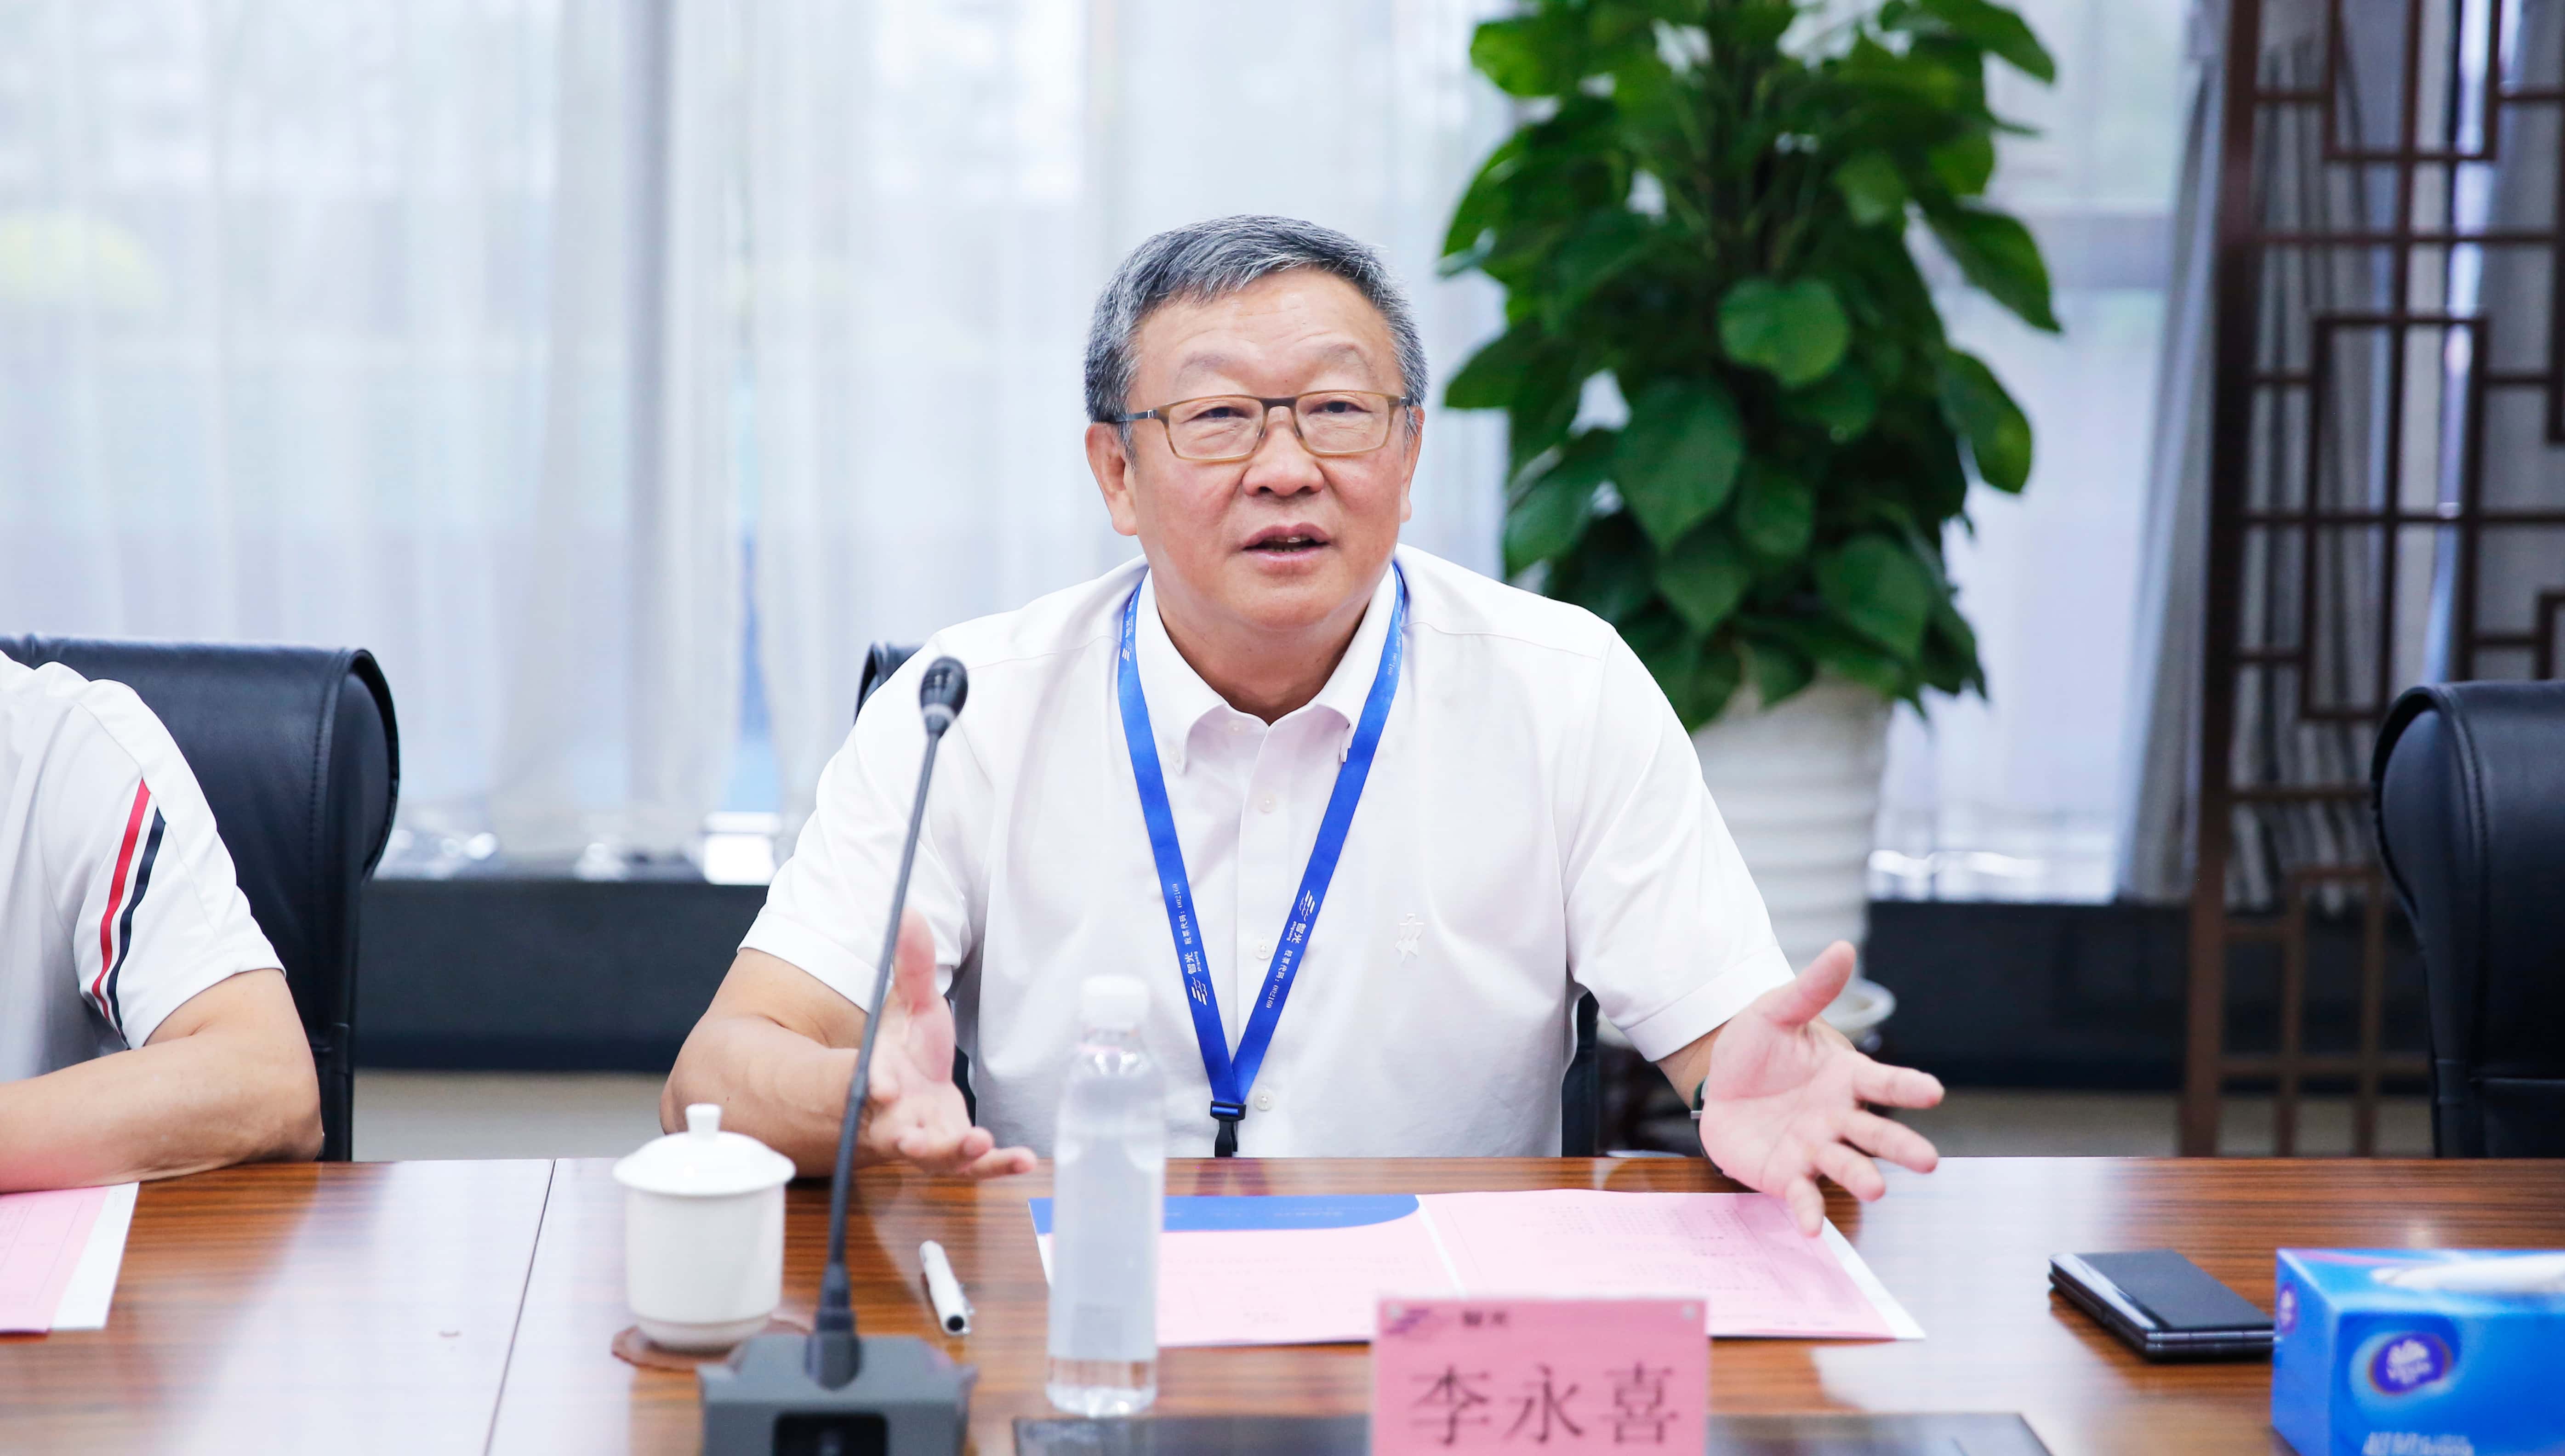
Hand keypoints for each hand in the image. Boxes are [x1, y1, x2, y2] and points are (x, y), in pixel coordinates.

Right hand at [856, 908, 1034, 1178]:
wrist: (914, 1085)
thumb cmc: (907, 1046)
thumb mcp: (912, 1002)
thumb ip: (911, 964)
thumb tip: (908, 910)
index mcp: (882, 1074)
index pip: (873, 1078)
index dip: (876, 1082)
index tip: (882, 1085)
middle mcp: (898, 1115)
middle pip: (896, 1131)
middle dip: (906, 1137)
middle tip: (912, 1141)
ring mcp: (927, 1138)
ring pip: (935, 1156)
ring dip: (954, 1154)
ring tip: (979, 1144)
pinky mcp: (956, 1153)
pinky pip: (975, 1165)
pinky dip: (998, 1166)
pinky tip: (1024, 1160)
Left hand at [1694, 941, 1942, 1234]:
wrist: (1718, 1082)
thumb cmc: (1757, 1048)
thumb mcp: (1776, 1012)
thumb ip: (1811, 989)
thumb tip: (1844, 947)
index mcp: (1845, 1077)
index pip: (1884, 1081)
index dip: (1909, 1087)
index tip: (1934, 1092)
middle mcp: (1839, 1118)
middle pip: (1876, 1133)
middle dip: (1901, 1145)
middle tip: (1929, 1161)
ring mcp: (1815, 1149)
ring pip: (1846, 1165)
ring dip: (1862, 1177)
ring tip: (1878, 1188)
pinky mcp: (1786, 1174)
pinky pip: (1803, 1195)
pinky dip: (1809, 1211)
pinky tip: (1811, 1227)